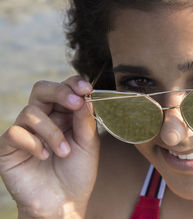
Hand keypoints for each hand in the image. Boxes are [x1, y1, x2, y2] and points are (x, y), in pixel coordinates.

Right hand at [0, 76, 99, 217]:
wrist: (63, 203)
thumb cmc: (77, 173)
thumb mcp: (89, 145)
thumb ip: (85, 121)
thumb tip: (84, 97)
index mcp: (64, 114)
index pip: (64, 88)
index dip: (73, 84)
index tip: (86, 88)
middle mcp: (43, 119)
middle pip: (42, 90)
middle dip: (60, 93)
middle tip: (75, 103)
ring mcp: (25, 131)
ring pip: (31, 111)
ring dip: (52, 131)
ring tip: (64, 152)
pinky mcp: (9, 147)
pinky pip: (15, 132)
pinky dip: (34, 143)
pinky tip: (44, 156)